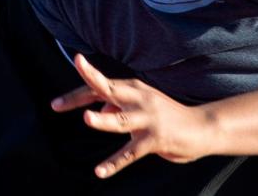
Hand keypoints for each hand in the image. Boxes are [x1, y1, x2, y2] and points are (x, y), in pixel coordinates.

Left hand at [51, 53, 213, 178]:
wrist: (200, 126)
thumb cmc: (166, 116)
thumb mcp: (140, 107)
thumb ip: (117, 108)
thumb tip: (98, 111)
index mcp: (133, 88)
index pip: (101, 86)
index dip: (78, 93)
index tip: (56, 101)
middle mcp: (138, 98)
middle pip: (108, 90)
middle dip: (88, 86)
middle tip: (62, 98)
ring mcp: (147, 118)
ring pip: (120, 120)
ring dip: (103, 120)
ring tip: (87, 119)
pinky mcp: (155, 139)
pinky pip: (130, 153)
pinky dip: (114, 163)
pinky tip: (100, 171)